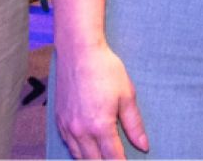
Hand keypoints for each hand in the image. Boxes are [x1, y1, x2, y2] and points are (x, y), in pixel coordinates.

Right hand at [54, 42, 148, 159]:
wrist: (79, 52)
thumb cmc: (105, 70)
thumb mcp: (127, 96)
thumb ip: (134, 125)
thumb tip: (143, 146)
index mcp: (100, 126)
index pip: (113, 158)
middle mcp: (81, 131)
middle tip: (116, 159)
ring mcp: (68, 126)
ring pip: (79, 156)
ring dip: (91, 160)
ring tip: (103, 158)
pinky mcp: (59, 119)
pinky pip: (68, 144)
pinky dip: (78, 151)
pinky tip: (86, 149)